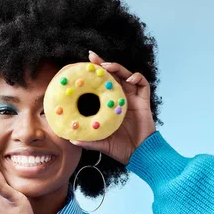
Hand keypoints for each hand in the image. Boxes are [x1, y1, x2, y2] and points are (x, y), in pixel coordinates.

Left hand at [69, 51, 156, 165]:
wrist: (140, 154)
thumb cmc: (121, 149)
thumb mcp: (101, 143)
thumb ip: (88, 140)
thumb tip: (70, 139)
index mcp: (110, 105)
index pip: (101, 86)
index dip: (94, 75)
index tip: (83, 66)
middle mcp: (121, 99)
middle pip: (113, 76)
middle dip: (103, 64)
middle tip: (92, 58)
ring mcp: (133, 99)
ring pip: (126, 75)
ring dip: (118, 67)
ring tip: (108, 67)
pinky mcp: (144, 101)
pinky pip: (143, 84)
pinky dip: (137, 77)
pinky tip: (129, 79)